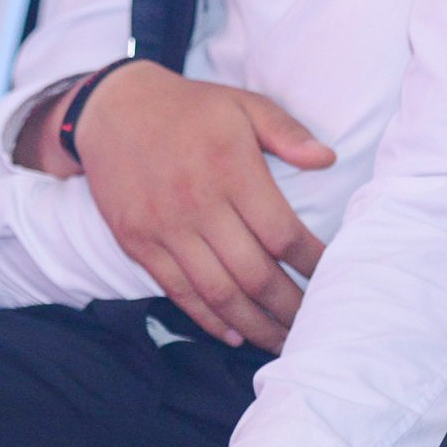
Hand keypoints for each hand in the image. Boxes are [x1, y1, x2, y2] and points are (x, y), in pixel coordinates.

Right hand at [69, 64, 335, 350]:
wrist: (111, 109)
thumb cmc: (189, 108)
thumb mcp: (242, 104)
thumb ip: (286, 132)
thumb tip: (327, 159)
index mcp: (230, 167)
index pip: (282, 233)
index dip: (313, 262)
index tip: (335, 276)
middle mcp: (197, 202)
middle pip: (255, 273)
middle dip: (290, 307)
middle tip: (316, 324)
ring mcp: (164, 227)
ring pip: (218, 293)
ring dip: (255, 325)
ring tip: (283, 342)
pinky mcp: (137, 243)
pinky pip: (179, 292)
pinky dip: (209, 320)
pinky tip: (235, 334)